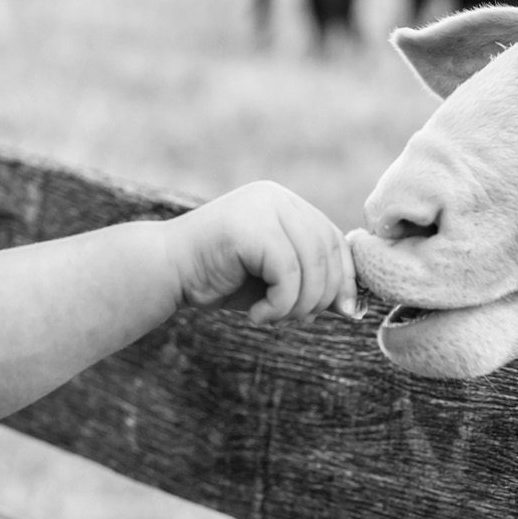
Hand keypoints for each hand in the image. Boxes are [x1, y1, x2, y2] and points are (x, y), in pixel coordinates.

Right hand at [166, 181, 361, 324]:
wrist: (163, 272)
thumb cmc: (216, 279)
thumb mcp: (273, 280)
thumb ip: (310, 281)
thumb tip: (354, 305)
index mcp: (285, 204)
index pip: (334, 239)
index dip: (344, 279)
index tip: (345, 312)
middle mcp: (277, 197)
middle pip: (328, 251)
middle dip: (321, 297)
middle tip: (296, 321)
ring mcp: (264, 207)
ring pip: (312, 265)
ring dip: (298, 306)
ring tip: (273, 319)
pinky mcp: (251, 226)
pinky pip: (289, 273)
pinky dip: (279, 305)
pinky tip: (257, 316)